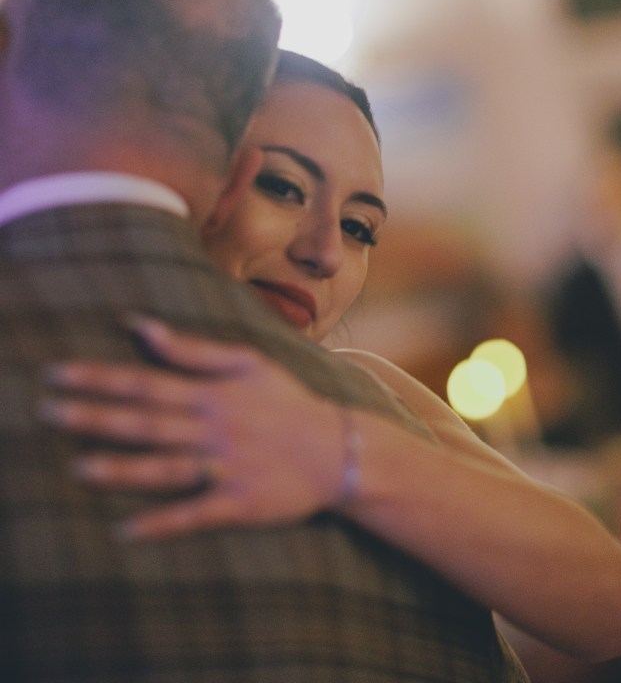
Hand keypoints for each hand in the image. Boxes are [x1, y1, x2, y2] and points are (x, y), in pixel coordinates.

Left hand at [38, 317, 348, 539]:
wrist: (337, 449)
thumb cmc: (286, 401)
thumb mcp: (247, 362)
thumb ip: (192, 348)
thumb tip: (139, 325)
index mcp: (212, 392)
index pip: (146, 380)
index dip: (100, 376)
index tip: (58, 373)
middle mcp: (214, 428)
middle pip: (147, 422)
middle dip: (96, 417)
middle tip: (48, 412)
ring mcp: (227, 467)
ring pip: (167, 468)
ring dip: (123, 469)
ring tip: (80, 470)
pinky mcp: (239, 505)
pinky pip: (196, 515)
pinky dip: (163, 523)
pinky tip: (127, 531)